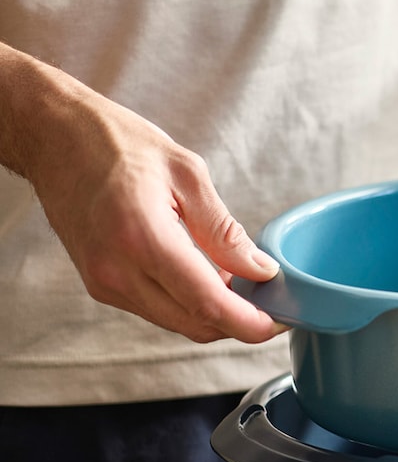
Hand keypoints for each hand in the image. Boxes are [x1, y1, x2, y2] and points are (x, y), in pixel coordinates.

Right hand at [6, 53, 284, 342]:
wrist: (53, 137)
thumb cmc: (115, 143)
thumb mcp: (187, 173)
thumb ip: (224, 230)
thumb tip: (260, 270)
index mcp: (142, 237)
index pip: (206, 302)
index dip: (249, 322)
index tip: (279, 320)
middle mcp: (117, 270)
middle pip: (194, 324)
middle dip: (239, 323)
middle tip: (271, 303)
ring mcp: (105, 283)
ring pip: (178, 323)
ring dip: (215, 315)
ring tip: (243, 288)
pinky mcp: (101, 286)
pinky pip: (158, 310)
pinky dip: (189, 304)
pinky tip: (209, 281)